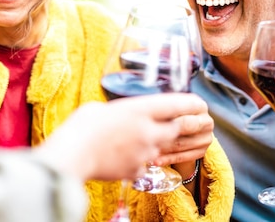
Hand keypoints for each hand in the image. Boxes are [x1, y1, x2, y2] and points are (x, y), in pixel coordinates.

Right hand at [34, 93, 201, 181]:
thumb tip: (122, 116)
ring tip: (153, 138)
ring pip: (165, 147)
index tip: (200, 104)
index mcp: (139, 109)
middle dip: (193, 126)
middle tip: (202, 123)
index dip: (192, 104)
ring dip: (164, 142)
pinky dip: (142, 160)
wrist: (73, 156)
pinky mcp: (138, 170)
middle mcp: (148, 130)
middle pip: (181, 128)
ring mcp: (145, 152)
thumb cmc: (81, 127)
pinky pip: (148, 164)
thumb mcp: (102, 108)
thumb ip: (120, 112)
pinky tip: (127, 156)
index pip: (177, 104)